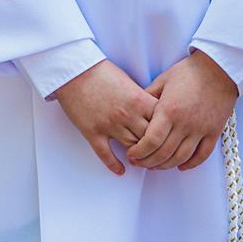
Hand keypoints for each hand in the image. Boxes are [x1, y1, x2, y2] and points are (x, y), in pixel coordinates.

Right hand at [55, 59, 158, 177]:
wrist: (74, 70)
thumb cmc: (101, 72)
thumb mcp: (128, 81)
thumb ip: (141, 98)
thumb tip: (153, 112)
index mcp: (138, 99)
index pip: (162, 123)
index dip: (167, 131)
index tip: (169, 136)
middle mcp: (127, 114)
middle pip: (150, 139)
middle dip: (155, 147)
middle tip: (158, 153)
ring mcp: (110, 125)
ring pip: (132, 149)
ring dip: (139, 156)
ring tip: (142, 161)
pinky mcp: (93, 132)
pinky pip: (106, 154)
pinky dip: (115, 165)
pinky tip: (121, 170)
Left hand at [130, 50, 237, 171]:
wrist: (219, 68)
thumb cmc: (190, 72)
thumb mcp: (163, 80)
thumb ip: (148, 97)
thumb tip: (134, 109)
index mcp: (169, 110)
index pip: (150, 141)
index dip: (139, 152)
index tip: (132, 154)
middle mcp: (184, 123)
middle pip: (163, 153)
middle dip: (148, 162)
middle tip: (140, 162)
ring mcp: (201, 129)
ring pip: (181, 158)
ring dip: (166, 166)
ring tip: (156, 165)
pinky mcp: (214, 132)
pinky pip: (202, 155)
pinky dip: (190, 164)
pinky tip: (181, 165)